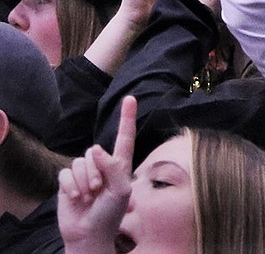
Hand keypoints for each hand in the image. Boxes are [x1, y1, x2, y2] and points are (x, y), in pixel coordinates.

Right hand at [57, 96, 136, 251]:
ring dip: (83, 182)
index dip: (127, 118)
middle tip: (98, 192)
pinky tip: (76, 199)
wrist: (88, 234)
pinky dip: (70, 188)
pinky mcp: (68, 181)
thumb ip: (114, 168)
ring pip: (79, 163)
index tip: (130, 98)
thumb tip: (96, 150)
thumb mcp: (121, 192)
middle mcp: (102, 165)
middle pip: (94, 153)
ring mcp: (84, 173)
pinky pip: (66, 174)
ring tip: (88, 197)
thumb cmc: (110, 215)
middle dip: (94, 173)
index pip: (124, 138)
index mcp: (120, 165)